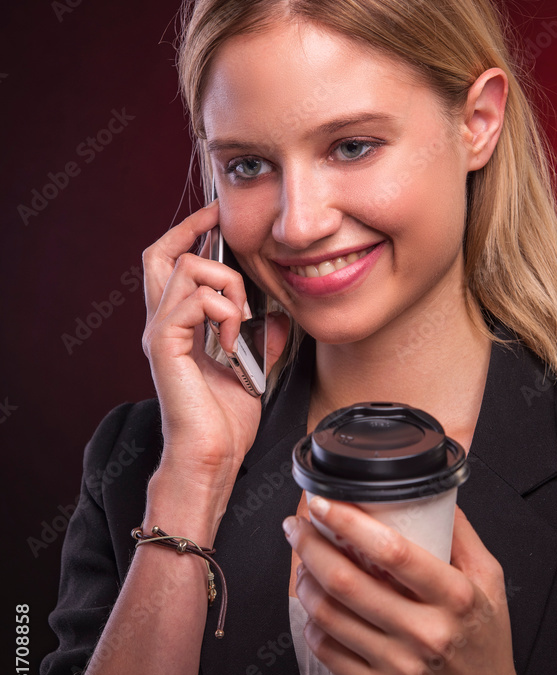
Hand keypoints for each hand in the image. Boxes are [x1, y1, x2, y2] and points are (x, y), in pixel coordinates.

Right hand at [141, 201, 289, 537]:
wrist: (212, 456)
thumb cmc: (225, 423)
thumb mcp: (252, 369)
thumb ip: (262, 339)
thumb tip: (280, 315)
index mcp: (178, 326)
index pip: (171, 263)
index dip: (189, 233)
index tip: (218, 217)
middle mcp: (162, 324)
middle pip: (159, 253)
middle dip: (193, 230)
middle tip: (221, 223)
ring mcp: (160, 333)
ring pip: (187, 269)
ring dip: (226, 286)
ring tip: (240, 321)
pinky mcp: (164, 346)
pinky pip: (192, 300)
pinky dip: (222, 312)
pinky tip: (232, 342)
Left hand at [283, 499, 530, 674]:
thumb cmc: (486, 649)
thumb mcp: (491, 584)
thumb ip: (463, 535)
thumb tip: (433, 492)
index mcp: (456, 597)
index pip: (393, 550)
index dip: (349, 521)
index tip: (323, 502)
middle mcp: (426, 633)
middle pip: (347, 580)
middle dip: (310, 545)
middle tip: (297, 527)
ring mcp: (399, 666)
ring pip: (329, 614)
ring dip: (304, 581)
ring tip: (303, 563)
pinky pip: (327, 650)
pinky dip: (313, 622)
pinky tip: (316, 606)